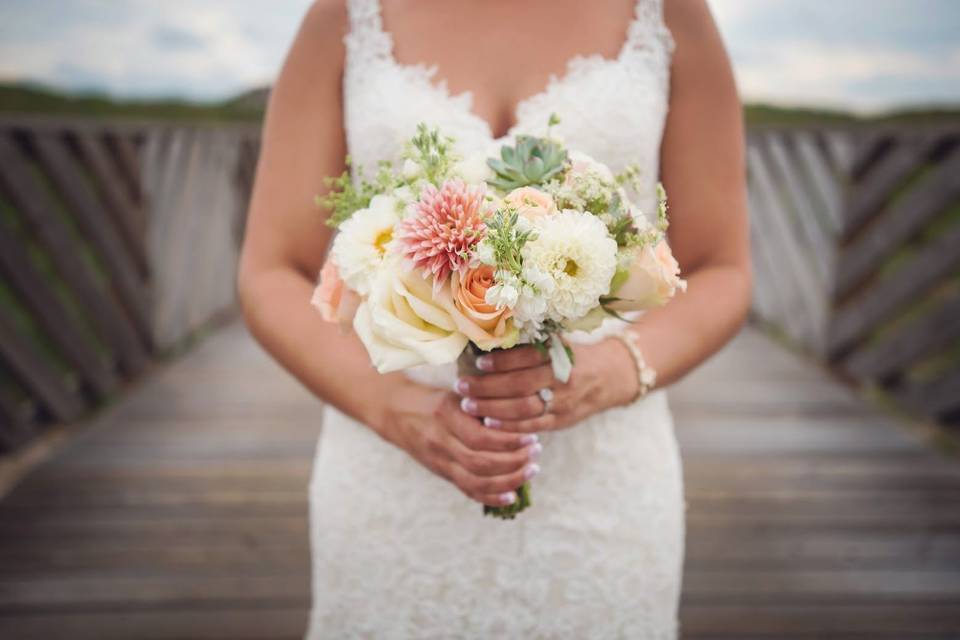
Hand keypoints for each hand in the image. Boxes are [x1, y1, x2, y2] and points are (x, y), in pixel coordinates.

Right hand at [375, 380, 543, 507]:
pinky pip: (467, 490)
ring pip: (476, 481)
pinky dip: (491, 497)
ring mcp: (439, 461)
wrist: (395, 413)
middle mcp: (440, 442)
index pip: (481, 437)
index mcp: (445, 416)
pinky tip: (511, 496)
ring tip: (531, 469)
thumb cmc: (433, 399)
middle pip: (481, 463)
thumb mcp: (455, 394)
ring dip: (508, 480)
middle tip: (536, 452)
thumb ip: (482, 405)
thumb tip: (522, 415)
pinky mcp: (441, 473)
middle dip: (514, 462)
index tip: (532, 436)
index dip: (510, 441)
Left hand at [454, 338, 638, 432]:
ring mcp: (563, 403)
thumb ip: (530, 344)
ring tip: (468, 404)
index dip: (501, 361)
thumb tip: (489, 339)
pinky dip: (509, 427)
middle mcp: (562, 379)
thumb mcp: (558, 342)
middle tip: (462, 386)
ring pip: (523, 409)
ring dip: (492, 408)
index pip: (526, 358)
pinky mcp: (561, 421)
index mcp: (560, 355)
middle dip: (487, 387)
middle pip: (520, 385)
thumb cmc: (573, 355)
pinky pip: (532, 426)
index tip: (477, 362)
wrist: (610, 376)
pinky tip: (489, 422)